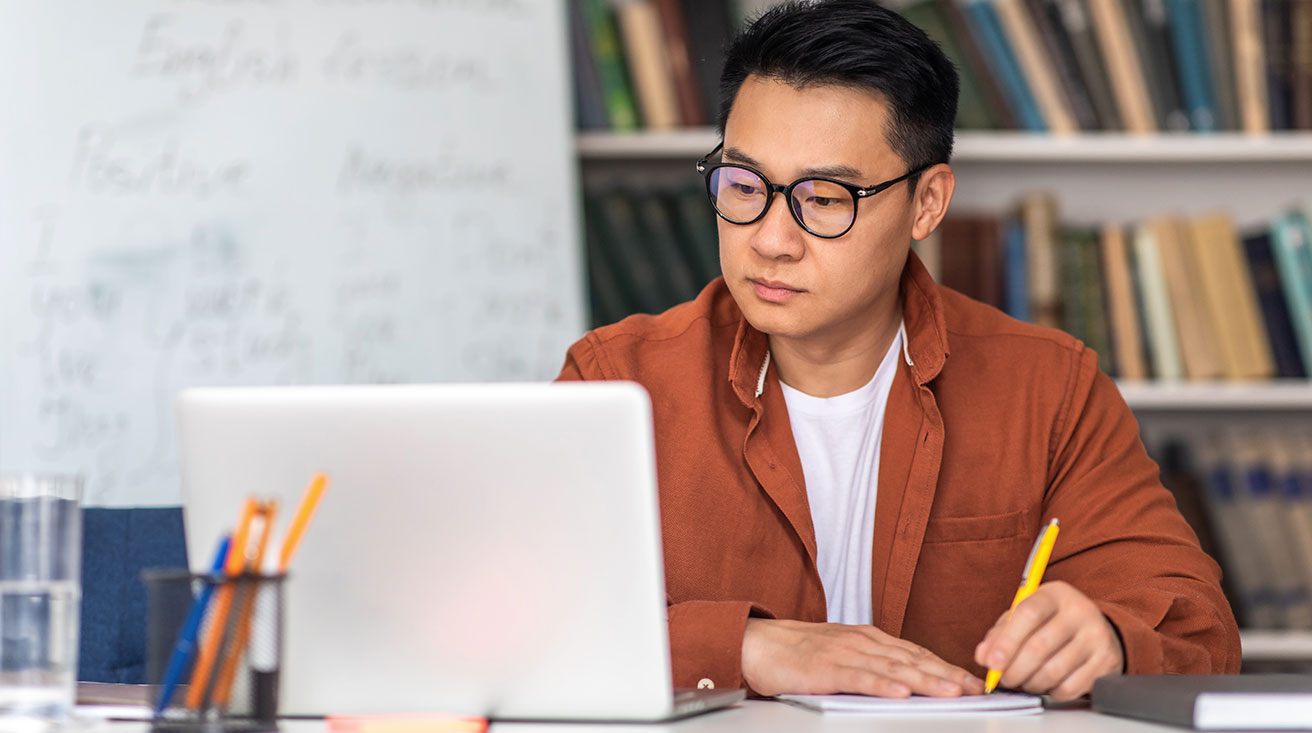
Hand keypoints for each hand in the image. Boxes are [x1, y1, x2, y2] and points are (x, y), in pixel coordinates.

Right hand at [741, 618, 985, 697]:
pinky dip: (882, 684)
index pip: (916, 653)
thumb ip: (873, 665)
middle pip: (912, 659)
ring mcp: (845, 652)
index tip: (972, 682)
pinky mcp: (826, 667)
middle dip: (946, 675)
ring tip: (950, 692)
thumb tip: (907, 683)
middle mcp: (863, 641)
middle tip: (974, 689)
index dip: (946, 667)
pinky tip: (900, 692)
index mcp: (869, 639)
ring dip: (924, 680)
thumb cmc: (800, 654)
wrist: (760, 644)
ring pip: (892, 667)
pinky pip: (859, 677)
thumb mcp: (844, 655)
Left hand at [974, 580, 1123, 700]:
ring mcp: (1098, 636)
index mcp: (1055, 594)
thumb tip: (984, 656)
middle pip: (1039, 646)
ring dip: (1031, 683)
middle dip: (1014, 669)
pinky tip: (1047, 685)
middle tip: (1004, 679)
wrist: (1097, 628)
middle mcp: (1080, 611)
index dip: (1006, 641)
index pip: (1028, 614)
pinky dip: (1052, 691)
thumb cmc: (1051, 622)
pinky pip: (1071, 687)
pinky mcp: (1107, 662)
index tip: (992, 662)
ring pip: (1054, 671)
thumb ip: (1000, 633)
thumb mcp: (1025, 615)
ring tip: (1024, 681)